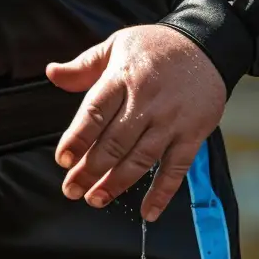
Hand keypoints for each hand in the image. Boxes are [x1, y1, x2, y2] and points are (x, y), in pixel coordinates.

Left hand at [46, 25, 226, 219]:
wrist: (206, 45)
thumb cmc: (156, 48)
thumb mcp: (117, 46)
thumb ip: (85, 66)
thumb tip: (52, 74)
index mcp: (123, 77)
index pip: (95, 112)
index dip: (78, 138)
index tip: (63, 160)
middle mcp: (147, 101)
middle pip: (115, 142)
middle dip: (91, 169)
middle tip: (72, 189)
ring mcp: (171, 120)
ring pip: (141, 159)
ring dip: (117, 183)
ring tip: (96, 199)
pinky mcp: (192, 134)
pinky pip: (176, 169)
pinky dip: (163, 193)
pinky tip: (148, 213)